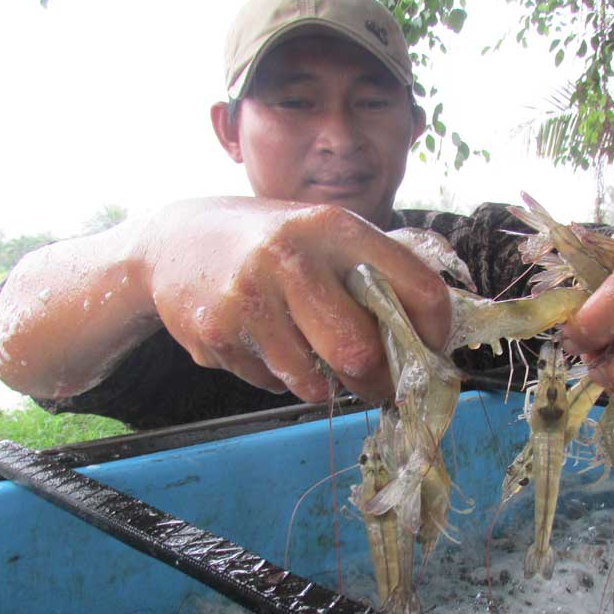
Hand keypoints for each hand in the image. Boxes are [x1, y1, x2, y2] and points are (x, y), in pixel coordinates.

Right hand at [144, 198, 450, 402]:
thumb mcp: (324, 234)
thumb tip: (438, 334)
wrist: (175, 240)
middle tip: (380, 387)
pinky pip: (272, 384)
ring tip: (314, 357)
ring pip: (314, 382)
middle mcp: (293, 256)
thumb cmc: (271, 243)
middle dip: (378, 382)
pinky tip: (266, 343)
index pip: (417, 287)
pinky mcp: (217, 333)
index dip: (435, 331)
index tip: (431, 350)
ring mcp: (250, 297)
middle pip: (359, 350)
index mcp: (336, 227)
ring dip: (325, 385)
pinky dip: (282, 379)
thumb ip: (376, 271)